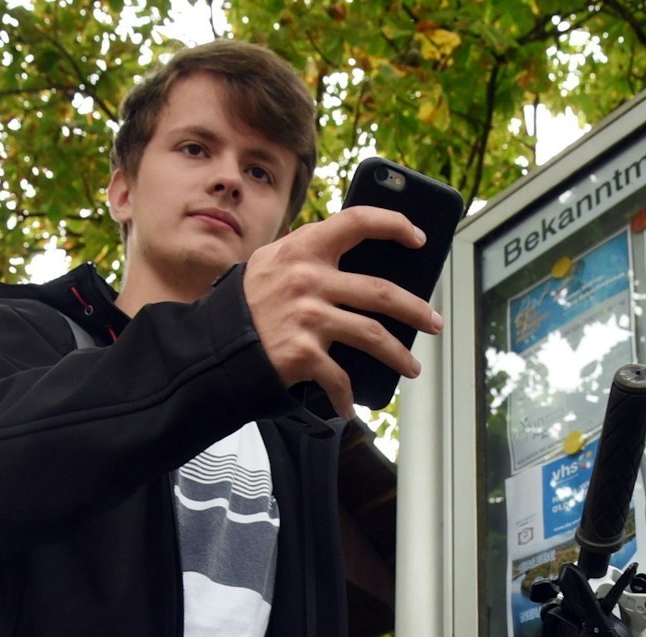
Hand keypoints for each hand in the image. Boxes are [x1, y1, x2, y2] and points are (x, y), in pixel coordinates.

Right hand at [241, 205, 444, 418]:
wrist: (211, 347)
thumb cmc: (245, 305)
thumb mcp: (269, 264)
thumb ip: (306, 254)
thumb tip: (357, 256)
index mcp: (303, 249)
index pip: (358, 222)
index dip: (394, 224)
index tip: (417, 237)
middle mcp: (308, 280)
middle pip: (380, 291)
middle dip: (416, 310)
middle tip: (434, 322)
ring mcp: (307, 317)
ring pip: (373, 335)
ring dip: (399, 355)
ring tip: (412, 367)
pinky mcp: (302, 354)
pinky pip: (339, 377)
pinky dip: (347, 395)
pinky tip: (350, 405)